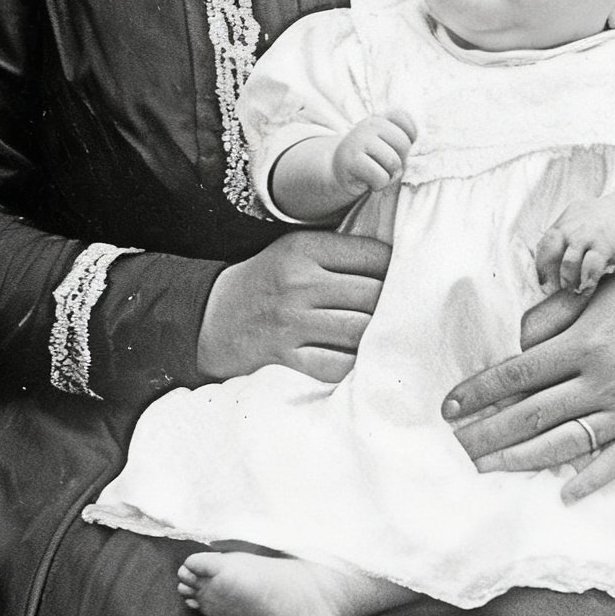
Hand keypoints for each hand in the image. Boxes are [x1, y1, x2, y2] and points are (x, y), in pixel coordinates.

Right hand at [197, 230, 390, 385]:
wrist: (209, 318)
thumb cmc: (266, 283)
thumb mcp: (294, 250)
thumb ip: (338, 252)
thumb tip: (397, 261)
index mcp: (303, 249)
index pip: (372, 256)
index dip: (396, 269)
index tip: (404, 280)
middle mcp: (298, 284)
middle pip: (372, 294)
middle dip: (394, 304)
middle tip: (405, 312)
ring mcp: (291, 324)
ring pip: (360, 330)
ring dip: (379, 336)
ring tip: (387, 336)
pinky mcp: (285, 360)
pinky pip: (338, 365)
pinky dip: (356, 364)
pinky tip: (361, 359)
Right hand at [332, 111, 415, 199]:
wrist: (338, 172)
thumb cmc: (370, 161)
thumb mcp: (386, 144)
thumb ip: (402, 140)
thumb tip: (417, 150)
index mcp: (380, 118)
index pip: (407, 122)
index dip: (409, 139)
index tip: (396, 149)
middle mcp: (369, 124)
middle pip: (403, 144)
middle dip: (400, 161)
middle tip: (386, 167)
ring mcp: (358, 140)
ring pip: (393, 162)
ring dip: (389, 176)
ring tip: (377, 174)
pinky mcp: (351, 160)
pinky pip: (380, 176)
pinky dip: (378, 185)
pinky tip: (368, 182)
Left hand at [443, 260, 614, 498]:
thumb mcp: (591, 294)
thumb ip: (548, 320)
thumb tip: (512, 347)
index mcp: (584, 343)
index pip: (517, 375)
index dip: (478, 392)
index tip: (449, 407)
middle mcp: (603, 380)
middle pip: (532, 415)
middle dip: (488, 433)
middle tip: (456, 446)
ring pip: (565, 443)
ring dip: (521, 459)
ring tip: (487, 467)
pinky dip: (590, 480)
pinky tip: (563, 495)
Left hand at [536, 197, 614, 295]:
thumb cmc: (597, 224)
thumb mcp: (577, 221)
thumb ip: (563, 235)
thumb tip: (545, 260)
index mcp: (563, 223)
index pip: (545, 243)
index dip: (540, 264)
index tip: (542, 282)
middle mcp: (572, 228)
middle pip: (551, 248)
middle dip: (547, 270)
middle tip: (549, 289)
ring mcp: (588, 237)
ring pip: (569, 261)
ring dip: (567, 279)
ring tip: (570, 290)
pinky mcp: (604, 247)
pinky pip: (591, 268)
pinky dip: (587, 281)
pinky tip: (586, 288)